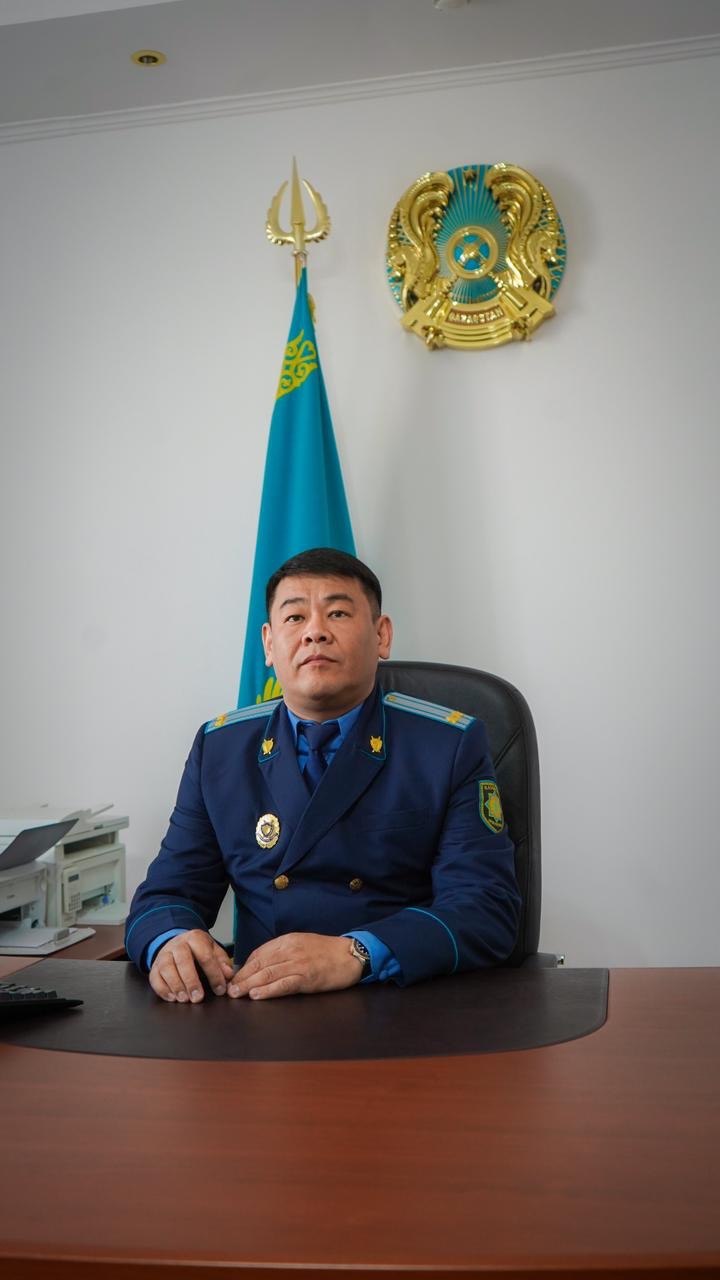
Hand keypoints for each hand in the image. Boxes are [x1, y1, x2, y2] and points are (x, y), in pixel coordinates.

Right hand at [149, 929, 234, 1002]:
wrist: (177, 943)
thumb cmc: (198, 950)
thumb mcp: (213, 950)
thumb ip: (222, 962)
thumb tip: (228, 974)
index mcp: (195, 938)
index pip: (205, 956)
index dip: (214, 974)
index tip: (220, 989)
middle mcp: (177, 944)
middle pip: (183, 961)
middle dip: (191, 981)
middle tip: (198, 998)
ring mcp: (164, 954)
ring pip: (166, 968)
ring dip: (176, 985)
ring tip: (185, 999)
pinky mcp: (154, 966)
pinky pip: (154, 977)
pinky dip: (162, 989)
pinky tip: (172, 998)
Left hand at [228, 932, 363, 1000]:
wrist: (351, 955)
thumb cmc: (327, 952)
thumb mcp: (302, 944)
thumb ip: (283, 952)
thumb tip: (262, 965)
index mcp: (287, 941)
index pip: (259, 953)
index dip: (244, 967)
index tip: (234, 978)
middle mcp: (290, 950)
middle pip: (260, 964)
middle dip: (242, 977)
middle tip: (229, 989)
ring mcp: (299, 964)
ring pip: (268, 974)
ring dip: (249, 985)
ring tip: (237, 994)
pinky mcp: (307, 978)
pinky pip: (284, 984)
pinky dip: (268, 990)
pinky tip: (257, 995)